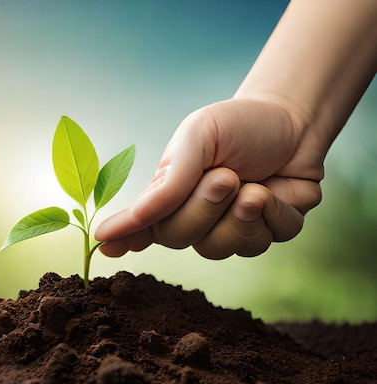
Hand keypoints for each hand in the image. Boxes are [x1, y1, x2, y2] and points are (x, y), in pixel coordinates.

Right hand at [95, 98, 323, 258]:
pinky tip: (275, 192)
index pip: (139, 222)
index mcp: (168, 193)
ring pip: (220, 249)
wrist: (293, 122)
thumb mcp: (198, 136)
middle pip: (178, 238)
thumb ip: (170, 179)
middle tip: (226, 177)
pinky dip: (274, 213)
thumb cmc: (237, 125)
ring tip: (252, 186)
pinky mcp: (265, 234)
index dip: (122, 235)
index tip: (104, 245)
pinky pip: (264, 242)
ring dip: (241, 214)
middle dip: (203, 209)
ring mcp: (228, 230)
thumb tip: (137, 217)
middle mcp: (192, 217)